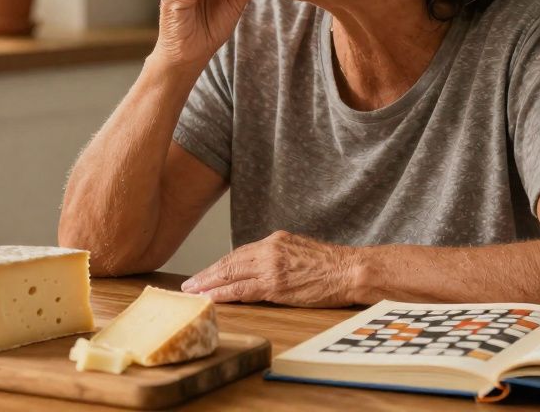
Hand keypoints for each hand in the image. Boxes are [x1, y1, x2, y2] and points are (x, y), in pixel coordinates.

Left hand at [180, 230, 362, 307]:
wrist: (351, 270)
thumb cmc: (332, 265)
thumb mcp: (301, 251)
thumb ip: (280, 256)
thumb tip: (263, 268)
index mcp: (276, 240)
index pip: (240, 253)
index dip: (221, 265)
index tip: (207, 272)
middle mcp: (270, 249)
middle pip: (230, 262)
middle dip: (207, 274)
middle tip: (189, 284)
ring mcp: (271, 267)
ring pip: (231, 275)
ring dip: (209, 284)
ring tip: (193, 293)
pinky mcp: (275, 285)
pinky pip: (242, 291)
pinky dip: (223, 294)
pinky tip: (210, 299)